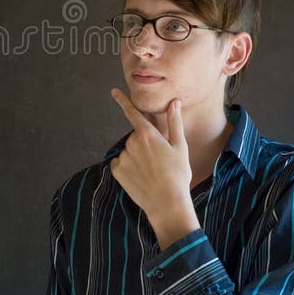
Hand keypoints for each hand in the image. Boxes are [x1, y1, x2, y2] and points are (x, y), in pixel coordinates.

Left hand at [109, 88, 199, 248]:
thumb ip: (174, 122)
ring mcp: (123, 157)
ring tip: (152, 171)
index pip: (133, 113)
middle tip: (159, 160)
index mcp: (147, 135)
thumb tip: (174, 102)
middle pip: (135, 137)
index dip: (123, 101)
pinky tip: (141, 177)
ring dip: (137, 157)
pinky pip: (120, 163)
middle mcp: (132, 143)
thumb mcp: (180, 146)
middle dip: (144, 144)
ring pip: (129, 151)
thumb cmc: (178, 174)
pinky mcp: (117, 171)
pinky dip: (128, 168)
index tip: (114, 91)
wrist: (167, 203)